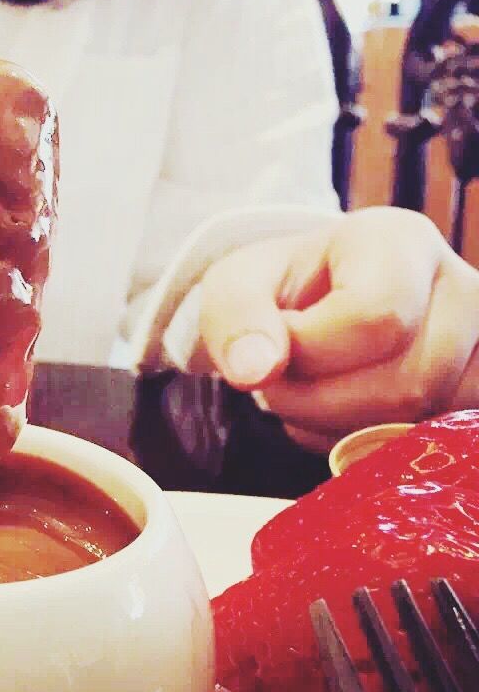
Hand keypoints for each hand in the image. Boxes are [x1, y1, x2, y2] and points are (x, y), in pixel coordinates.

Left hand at [198, 207, 478, 440]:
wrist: (319, 306)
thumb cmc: (283, 291)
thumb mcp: (238, 286)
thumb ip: (235, 317)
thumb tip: (255, 370)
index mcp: (398, 242)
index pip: (376, 316)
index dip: (310, 352)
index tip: (272, 348)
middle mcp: (463, 289)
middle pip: (406, 384)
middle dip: (318, 402)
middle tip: (281, 382)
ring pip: (424, 424)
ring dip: (344, 431)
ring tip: (313, 392)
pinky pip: (437, 446)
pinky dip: (375, 449)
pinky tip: (344, 419)